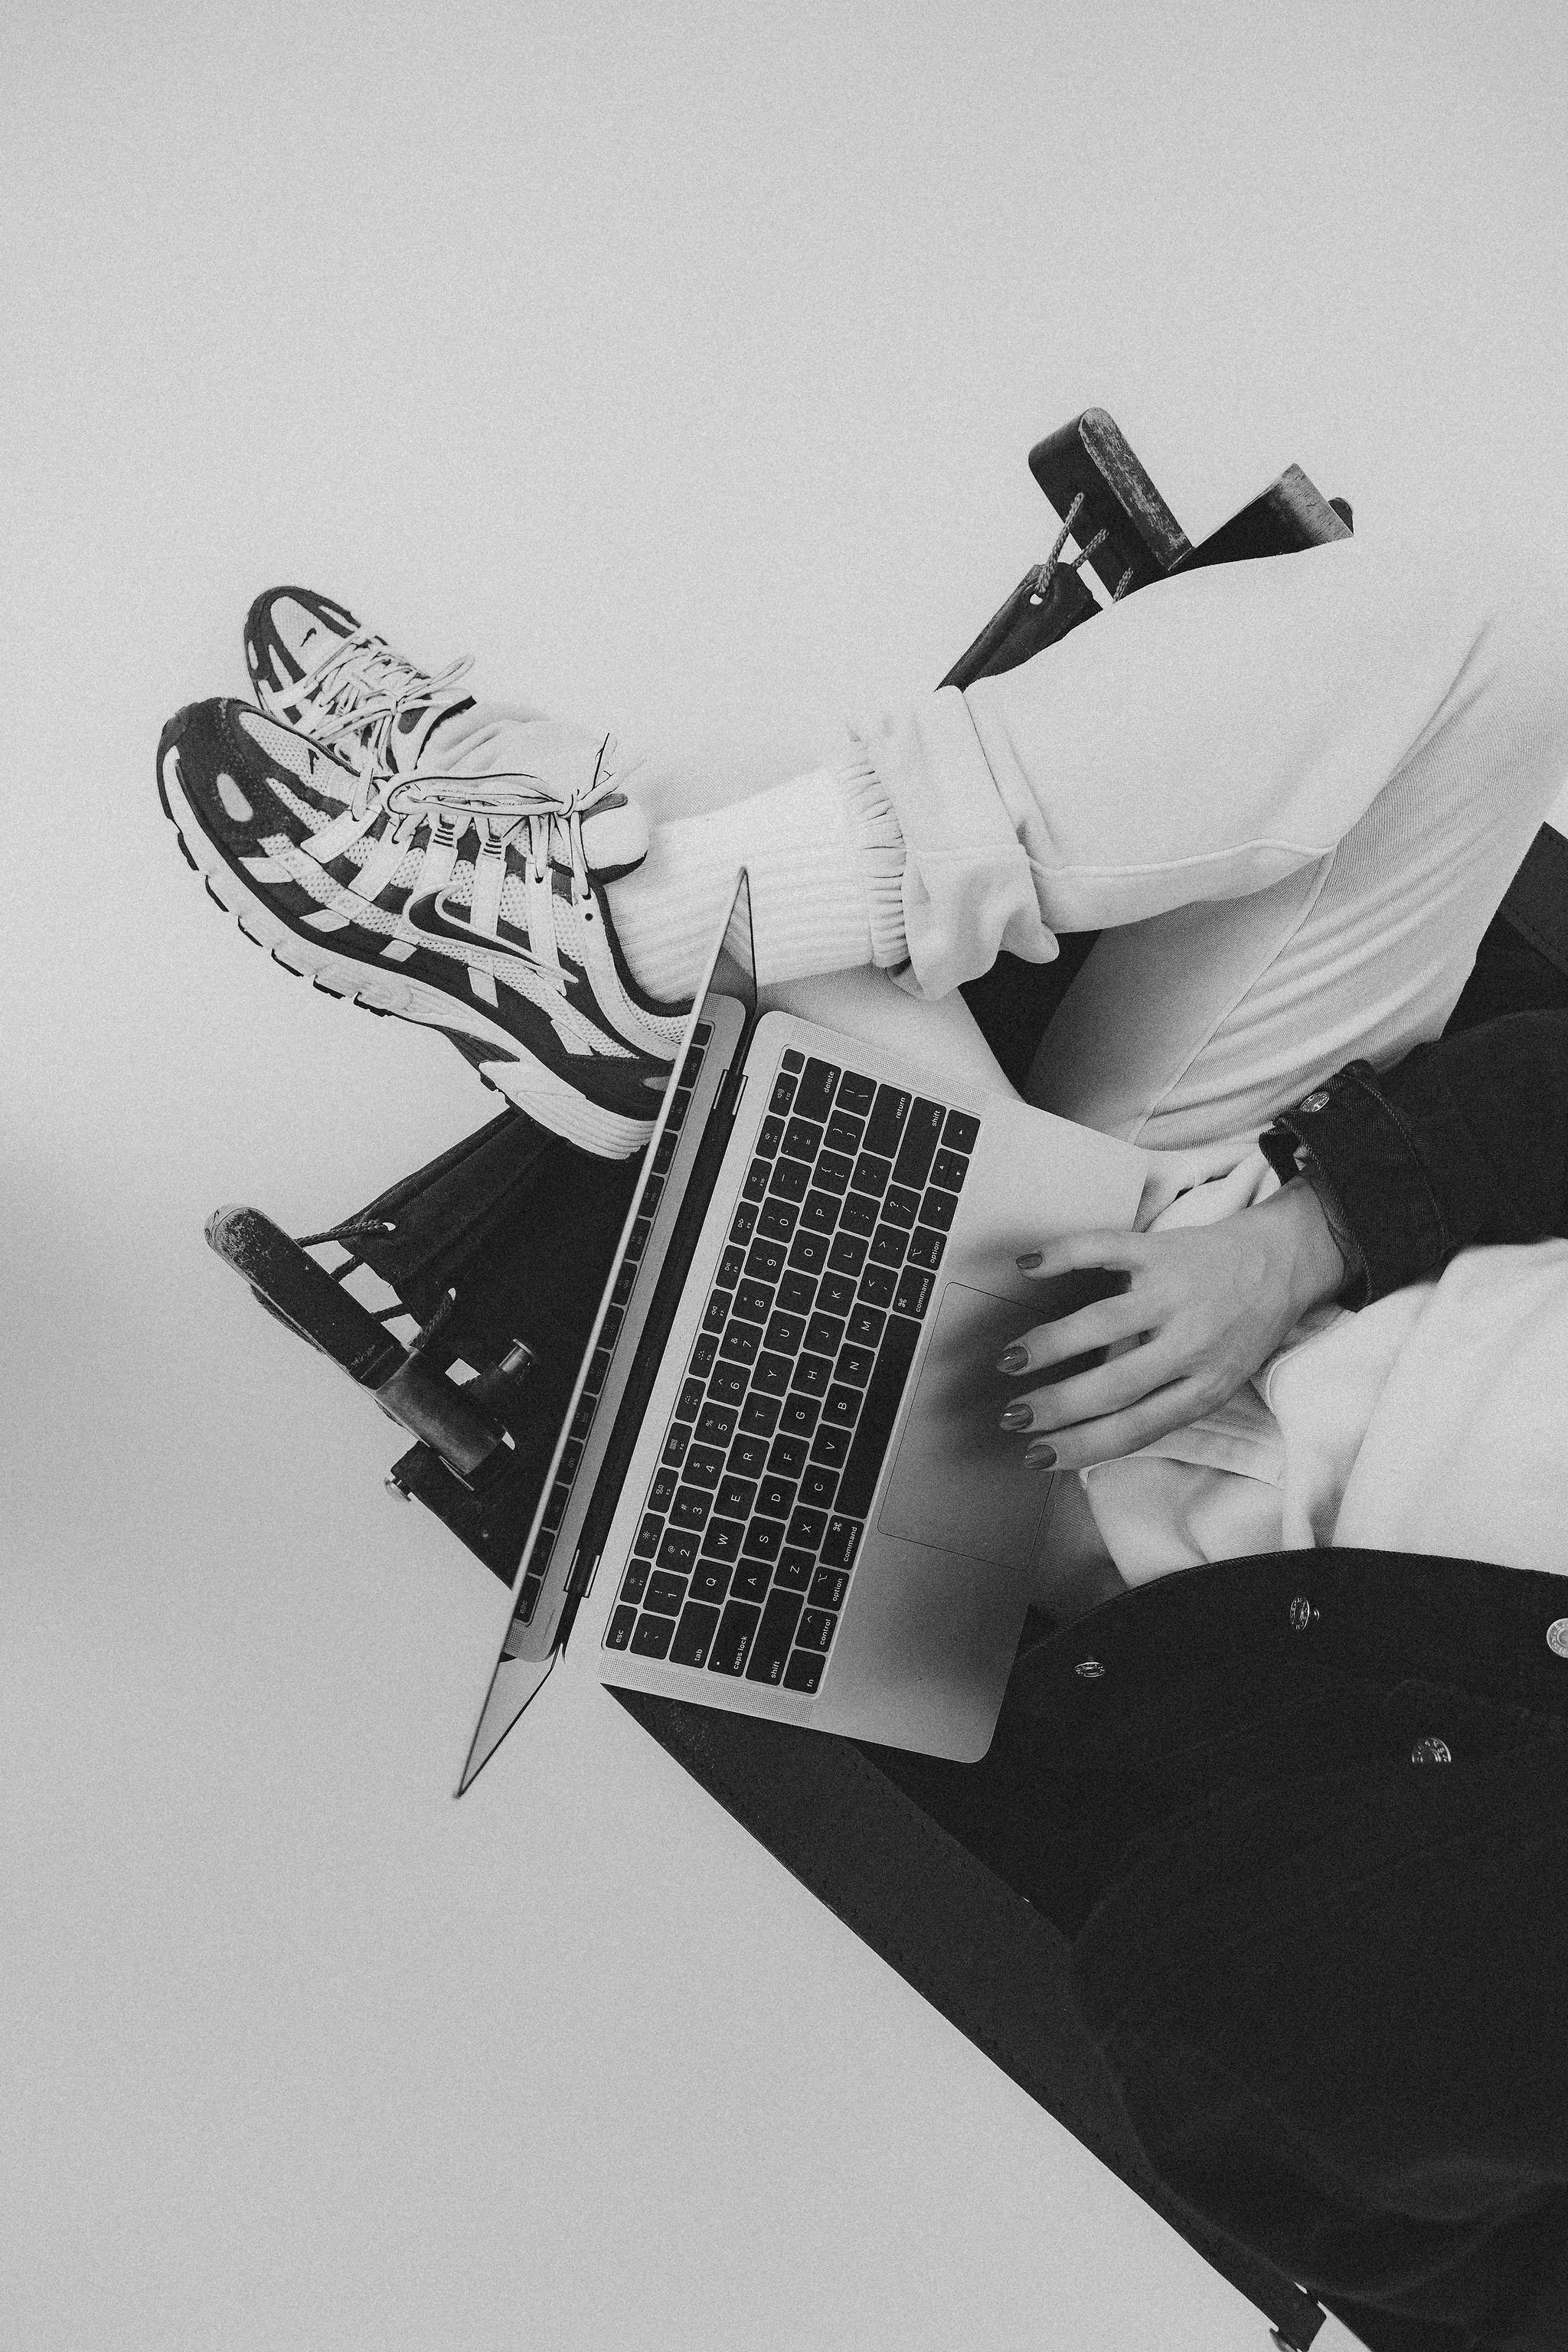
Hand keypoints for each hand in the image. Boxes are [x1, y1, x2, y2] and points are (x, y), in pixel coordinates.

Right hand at [997, 1180, 1348, 1471]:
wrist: (1287, 1260)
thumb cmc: (1246, 1327)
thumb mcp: (1221, 1379)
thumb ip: (1169, 1401)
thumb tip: (1093, 1432)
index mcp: (1206, 1386)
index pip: (1135, 1428)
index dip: (1080, 1446)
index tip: (1037, 1455)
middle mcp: (1192, 1344)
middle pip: (1113, 1385)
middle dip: (1055, 1405)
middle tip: (1013, 1414)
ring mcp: (1176, 1293)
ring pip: (1103, 1323)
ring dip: (1049, 1344)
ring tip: (1011, 1360)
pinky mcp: (1164, 1249)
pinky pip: (1106, 1250)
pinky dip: (1063, 1255)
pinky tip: (1028, 1266)